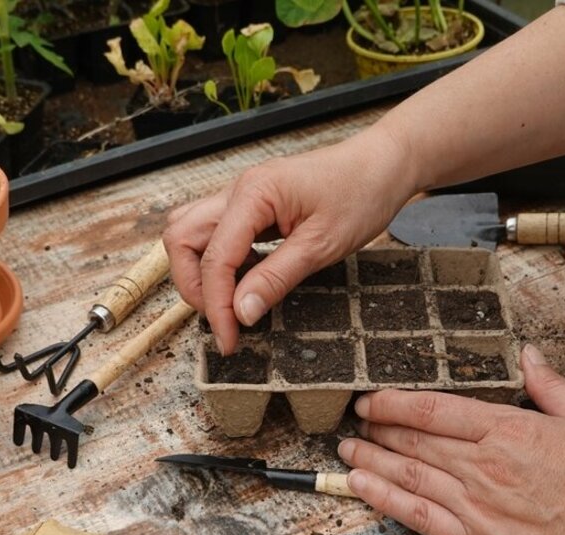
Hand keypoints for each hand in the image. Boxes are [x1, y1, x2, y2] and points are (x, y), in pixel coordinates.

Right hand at [162, 125, 416, 354]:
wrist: (382, 165)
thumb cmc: (359, 194)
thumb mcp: (321, 245)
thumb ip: (276, 278)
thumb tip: (241, 313)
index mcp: (253, 194)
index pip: (215, 258)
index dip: (217, 305)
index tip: (229, 338)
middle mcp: (238, 190)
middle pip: (181, 239)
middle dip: (194, 286)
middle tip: (223, 321)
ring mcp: (243, 196)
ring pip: (192, 234)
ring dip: (200, 271)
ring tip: (230, 303)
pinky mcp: (253, 206)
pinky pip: (218, 234)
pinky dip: (221, 262)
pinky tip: (246, 281)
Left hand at [337, 344, 564, 534]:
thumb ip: (550, 385)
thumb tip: (526, 355)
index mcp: (507, 429)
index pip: (433, 408)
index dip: (393, 401)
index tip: (370, 398)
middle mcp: (482, 465)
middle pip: (412, 439)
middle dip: (376, 428)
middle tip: (353, 422)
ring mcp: (475, 505)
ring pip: (407, 474)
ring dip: (370, 459)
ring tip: (345, 450)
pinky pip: (419, 517)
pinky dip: (385, 499)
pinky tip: (360, 487)